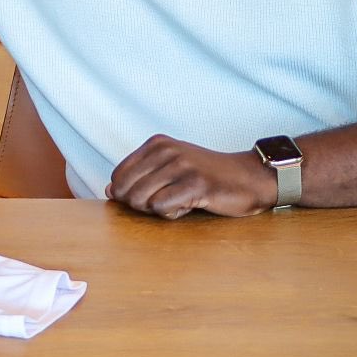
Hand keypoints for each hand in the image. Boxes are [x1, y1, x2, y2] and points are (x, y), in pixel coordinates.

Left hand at [106, 135, 277, 218]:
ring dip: (157, 210)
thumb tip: (108, 191)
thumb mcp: (169, 168)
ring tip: (179, 201)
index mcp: (156, 143)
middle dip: (140, 205)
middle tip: (166, 201)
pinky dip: (172, 213)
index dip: (125, 194)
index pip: (117, 175)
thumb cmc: (205, 176)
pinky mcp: (196, 184)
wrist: (248, 178)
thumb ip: (139, 176)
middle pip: (126, 190)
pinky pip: (162, 207)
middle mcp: (166, 150)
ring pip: (141, 200)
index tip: (148, 196)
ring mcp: (181, 165)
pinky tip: (190, 206)